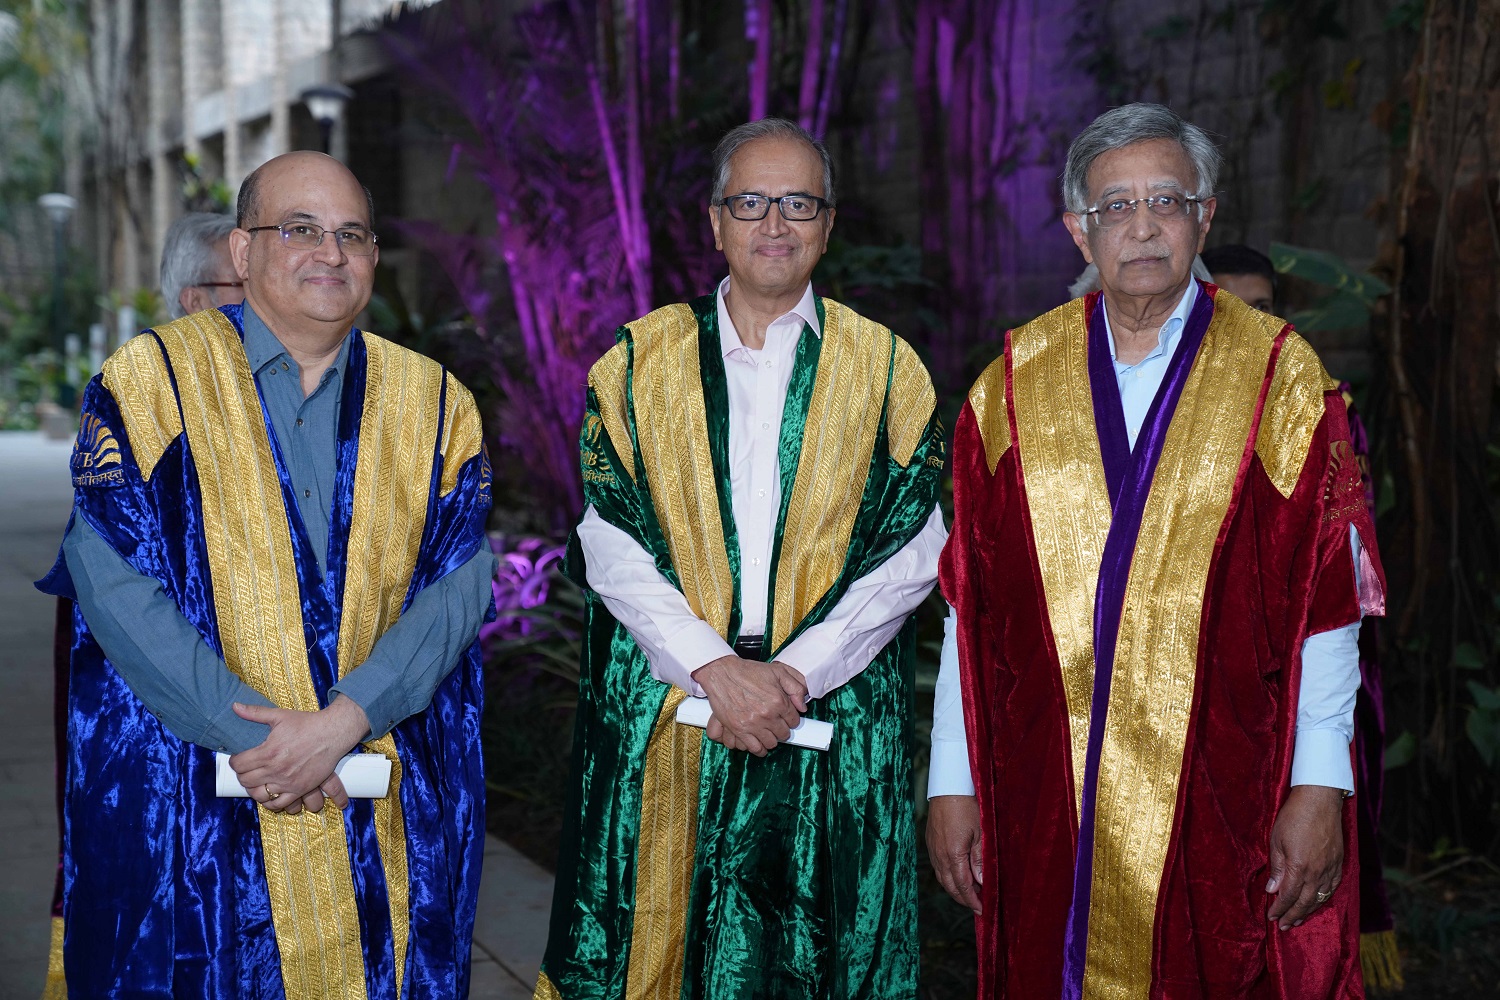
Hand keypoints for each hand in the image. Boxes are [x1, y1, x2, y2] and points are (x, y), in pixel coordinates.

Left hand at [229, 697, 368, 812]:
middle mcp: (276, 769)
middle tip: (247, 769)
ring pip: (259, 794)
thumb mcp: (280, 715)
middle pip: (246, 781)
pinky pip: (278, 804)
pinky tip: (270, 793)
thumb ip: (255, 712)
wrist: (332, 734)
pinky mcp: (299, 789)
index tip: (238, 758)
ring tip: (257, 781)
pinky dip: (270, 802)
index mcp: (268, 752)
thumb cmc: (307, 724)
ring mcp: (288, 782)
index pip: (238, 765)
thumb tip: (235, 706)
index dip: (235, 761)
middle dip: (242, 775)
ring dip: (254, 789)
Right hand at [696, 657, 806, 755]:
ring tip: (769, 734)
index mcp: (779, 701)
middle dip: (782, 729)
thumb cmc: (748, 671)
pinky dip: (759, 749)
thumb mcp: (778, 671)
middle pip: (784, 734)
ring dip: (772, 739)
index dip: (791, 719)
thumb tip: (803, 706)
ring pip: (771, 743)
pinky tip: (760, 744)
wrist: (722, 673)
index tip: (786, 717)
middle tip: (777, 724)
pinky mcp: (739, 730)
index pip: (794, 720)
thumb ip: (796, 686)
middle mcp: (767, 715)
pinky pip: (754, 748)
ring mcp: (753, 724)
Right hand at [927, 795, 983, 913]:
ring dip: (955, 889)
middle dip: (964, 899)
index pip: (963, 886)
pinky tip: (957, 876)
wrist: (948, 788)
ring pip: (942, 878)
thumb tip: (982, 883)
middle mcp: (939, 856)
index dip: (973, 901)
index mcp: (953, 855)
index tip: (982, 910)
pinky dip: (948, 877)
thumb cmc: (967, 807)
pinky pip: (938, 867)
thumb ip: (979, 860)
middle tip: (978, 905)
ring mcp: (933, 849)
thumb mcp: (980, 834)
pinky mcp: (930, 843)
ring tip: (970, 893)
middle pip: (950, 886)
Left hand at [1266, 784, 1344, 929]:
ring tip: (1298, 920)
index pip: (1288, 896)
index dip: (1279, 908)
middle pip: (1305, 901)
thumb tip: (1273, 890)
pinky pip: (1332, 887)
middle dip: (1292, 915)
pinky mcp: (1339, 862)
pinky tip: (1317, 902)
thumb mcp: (1276, 840)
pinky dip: (1323, 899)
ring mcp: (1331, 868)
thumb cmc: (1294, 817)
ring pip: (1320, 897)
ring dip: (1308, 911)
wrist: (1320, 800)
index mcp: (1299, 867)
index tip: (1272, 917)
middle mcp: (1317, 872)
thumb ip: (1277, 867)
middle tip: (1283, 926)